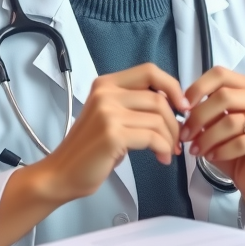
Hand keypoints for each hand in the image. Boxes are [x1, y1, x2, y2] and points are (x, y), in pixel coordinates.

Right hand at [34, 63, 187, 203]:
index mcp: (105, 84)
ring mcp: (107, 112)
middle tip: (176, 141)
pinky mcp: (113, 134)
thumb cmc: (89, 150)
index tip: (182, 106)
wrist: (62, 174)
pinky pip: (153, 137)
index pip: (149, 71)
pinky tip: (161, 158)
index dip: (172, 86)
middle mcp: (105, 93)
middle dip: (174, 122)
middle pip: (158, 98)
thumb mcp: (110, 117)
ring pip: (158, 119)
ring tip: (167, 152)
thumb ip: (133, 105)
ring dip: (169, 138)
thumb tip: (172, 104)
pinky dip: (163, 149)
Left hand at [181, 67, 244, 210]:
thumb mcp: (213, 125)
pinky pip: (242, 142)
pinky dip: (221, 150)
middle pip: (224, 96)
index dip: (198, 88)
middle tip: (185, 135)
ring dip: (207, 137)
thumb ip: (202, 112)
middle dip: (199, 117)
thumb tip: (183, 108)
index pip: (220, 74)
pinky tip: (211, 157)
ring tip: (195, 150)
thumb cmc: (232, 147)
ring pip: (231, 122)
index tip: (182, 108)